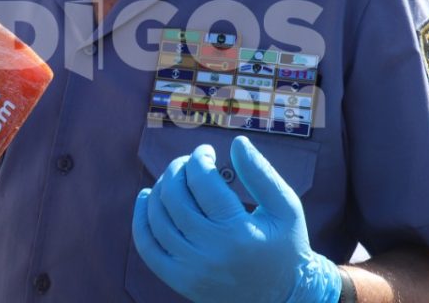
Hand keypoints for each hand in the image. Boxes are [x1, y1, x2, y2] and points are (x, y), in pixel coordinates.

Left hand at [132, 136, 341, 302]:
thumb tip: (236, 142)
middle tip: (188, 162)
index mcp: (238, 233)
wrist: (284, 298)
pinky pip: (148, 247)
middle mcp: (210, 253)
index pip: (203, 182)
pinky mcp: (180, 282)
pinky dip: (141, 220)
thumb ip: (261, 174)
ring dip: (159, 189)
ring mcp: (191, 271)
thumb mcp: (286, 208)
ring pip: (157, 219)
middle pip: (175, 197)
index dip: (200, 158)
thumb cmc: (287, 247)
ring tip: (173, 177)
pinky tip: (146, 198)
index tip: (206, 152)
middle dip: (177, 169)